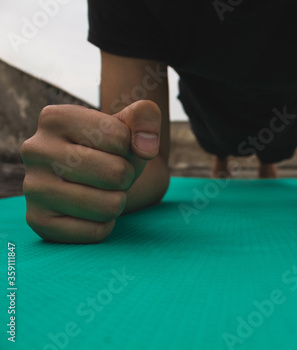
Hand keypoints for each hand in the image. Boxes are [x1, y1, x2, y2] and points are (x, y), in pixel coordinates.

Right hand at [21, 100, 161, 242]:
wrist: (93, 178)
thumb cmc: (112, 148)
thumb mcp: (131, 123)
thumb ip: (146, 117)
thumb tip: (146, 148)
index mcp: (55, 117)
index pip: (119, 138)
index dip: (130, 148)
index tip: (116, 149)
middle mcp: (35, 150)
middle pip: (116, 174)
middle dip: (126, 176)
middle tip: (112, 174)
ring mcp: (32, 188)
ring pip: (108, 206)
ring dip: (117, 201)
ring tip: (102, 190)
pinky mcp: (38, 221)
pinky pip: (96, 232)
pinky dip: (105, 224)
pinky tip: (91, 211)